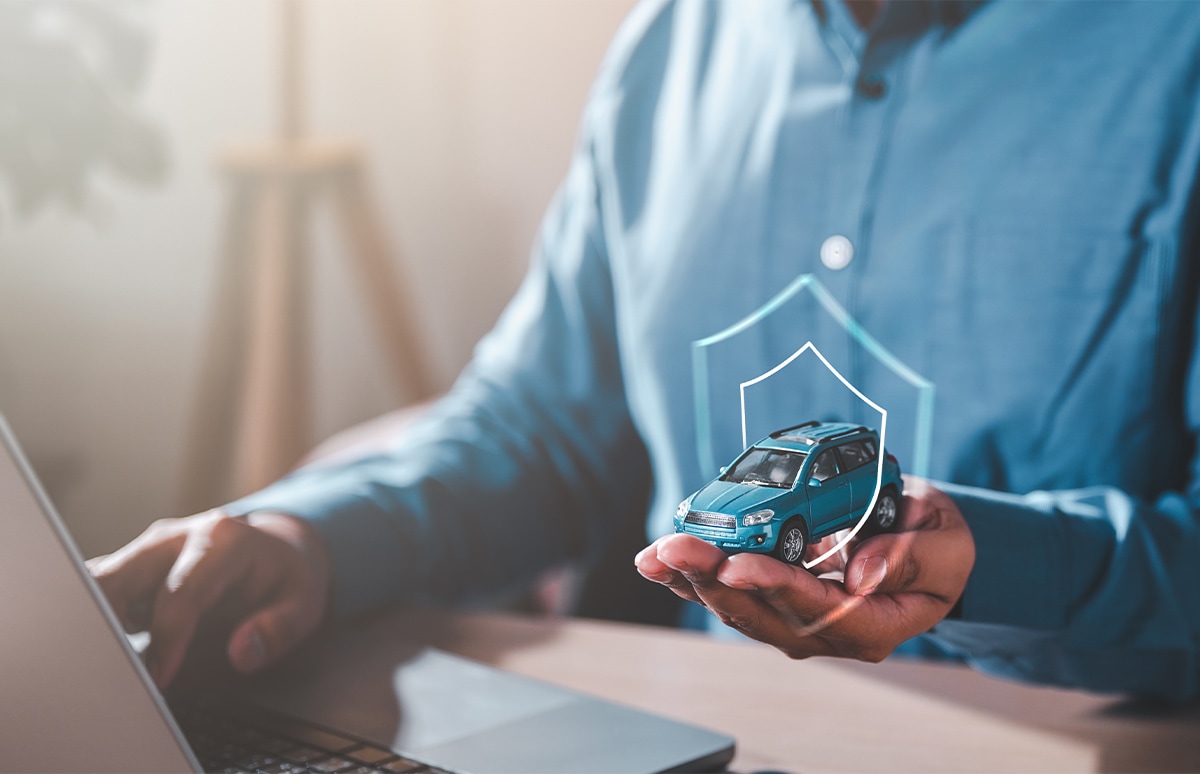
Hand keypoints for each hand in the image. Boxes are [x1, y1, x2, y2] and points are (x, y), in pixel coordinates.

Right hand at [87, 509, 329, 688]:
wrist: (277, 546)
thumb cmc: (286, 577)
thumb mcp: (304, 603)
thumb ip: (278, 629)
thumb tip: (241, 653)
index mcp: (223, 540)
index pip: (181, 592)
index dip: (168, 638)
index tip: (159, 677)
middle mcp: (178, 535)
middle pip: (122, 577)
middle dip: (108, 626)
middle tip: (115, 672)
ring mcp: (151, 547)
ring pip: (102, 580)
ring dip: (99, 621)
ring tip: (111, 661)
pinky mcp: (135, 561)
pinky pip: (103, 587)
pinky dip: (98, 616)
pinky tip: (111, 644)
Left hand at [635, 476, 973, 661]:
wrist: (928, 549)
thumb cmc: (938, 546)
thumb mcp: (945, 546)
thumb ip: (908, 559)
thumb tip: (858, 574)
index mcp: (872, 624)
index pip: (815, 610)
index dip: (773, 585)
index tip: (737, 564)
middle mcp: (826, 630)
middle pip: (761, 613)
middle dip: (712, 580)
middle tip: (676, 548)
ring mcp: (796, 618)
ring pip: (737, 606)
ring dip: (692, 579)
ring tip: (657, 553)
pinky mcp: (776, 598)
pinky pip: (730, 591)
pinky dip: (693, 575)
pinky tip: (660, 560)